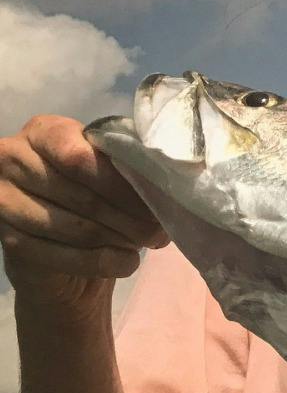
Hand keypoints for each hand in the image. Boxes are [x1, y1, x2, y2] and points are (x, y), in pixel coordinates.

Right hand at [0, 116, 166, 310]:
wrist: (65, 251)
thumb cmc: (95, 199)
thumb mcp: (110, 172)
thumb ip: (127, 167)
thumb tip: (164, 182)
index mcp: (43, 131)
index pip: (80, 157)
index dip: (122, 184)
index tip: (157, 200)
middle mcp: (13, 159)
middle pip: (84, 195)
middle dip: (131, 217)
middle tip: (159, 230)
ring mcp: (4, 202)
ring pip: (79, 228)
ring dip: (122, 239)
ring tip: (144, 241)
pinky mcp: (10, 242)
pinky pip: (69, 256)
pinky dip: (107, 262)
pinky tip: (127, 261)